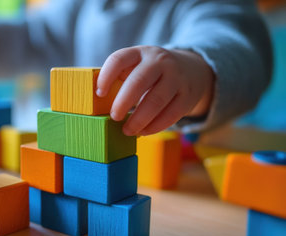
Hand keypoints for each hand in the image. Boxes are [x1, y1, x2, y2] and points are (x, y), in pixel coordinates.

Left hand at [97, 46, 214, 135]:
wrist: (191, 68)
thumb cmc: (151, 72)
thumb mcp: (136, 65)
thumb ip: (118, 77)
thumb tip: (95, 101)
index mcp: (140, 53)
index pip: (119, 59)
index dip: (106, 76)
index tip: (99, 93)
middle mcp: (159, 62)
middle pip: (139, 81)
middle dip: (123, 102)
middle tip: (114, 117)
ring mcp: (176, 77)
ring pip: (156, 100)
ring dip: (139, 119)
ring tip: (127, 130)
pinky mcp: (187, 96)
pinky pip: (171, 114)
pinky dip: (154, 126)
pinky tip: (143, 132)